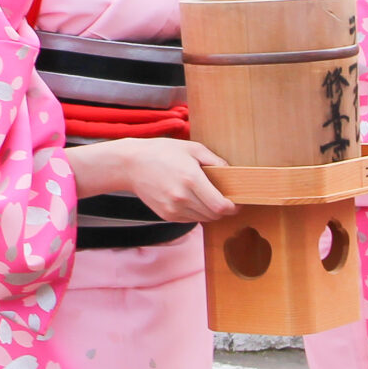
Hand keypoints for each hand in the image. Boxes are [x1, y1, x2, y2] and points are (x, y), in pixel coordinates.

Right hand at [67, 137, 237, 225]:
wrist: (131, 164)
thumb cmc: (162, 152)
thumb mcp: (192, 148)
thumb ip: (214, 161)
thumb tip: (231, 172)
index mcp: (191, 179)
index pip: (220, 206)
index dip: (232, 207)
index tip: (236, 202)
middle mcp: (182, 197)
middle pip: (214, 215)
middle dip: (223, 209)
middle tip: (224, 199)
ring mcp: (173, 209)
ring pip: (203, 219)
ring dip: (210, 212)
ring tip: (206, 197)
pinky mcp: (167, 215)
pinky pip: (190, 220)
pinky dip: (196, 213)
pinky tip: (191, 199)